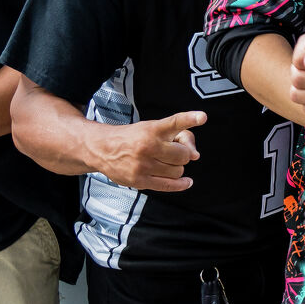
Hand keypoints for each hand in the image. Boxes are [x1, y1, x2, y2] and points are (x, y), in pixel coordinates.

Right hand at [91, 111, 205, 191]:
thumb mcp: (152, 127)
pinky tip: (186, 182)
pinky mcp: (139, 181)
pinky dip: (180, 184)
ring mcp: (143, 165)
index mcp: (152, 129)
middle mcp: (147, 146)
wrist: (103, 148)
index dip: (189, 119)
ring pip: (178, 171)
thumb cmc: (133, 137)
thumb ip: (178, 135)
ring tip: (164, 162)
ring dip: (176, 167)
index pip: (174, 123)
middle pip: (183, 155)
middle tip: (172, 151)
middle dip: (182, 154)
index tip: (202, 117)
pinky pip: (168, 186)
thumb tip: (195, 156)